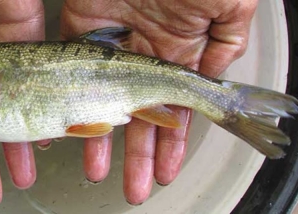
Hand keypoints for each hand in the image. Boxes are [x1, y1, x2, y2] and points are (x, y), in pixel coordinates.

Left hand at [61, 0, 257, 204]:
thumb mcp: (227, 4)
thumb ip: (229, 41)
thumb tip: (220, 76)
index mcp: (174, 54)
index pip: (172, 111)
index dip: (171, 144)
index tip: (166, 171)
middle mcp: (140, 58)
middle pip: (138, 117)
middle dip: (138, 155)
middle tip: (135, 187)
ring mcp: (107, 50)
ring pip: (103, 104)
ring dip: (104, 142)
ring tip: (101, 174)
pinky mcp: (76, 35)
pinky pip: (70, 78)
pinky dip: (69, 104)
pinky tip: (68, 134)